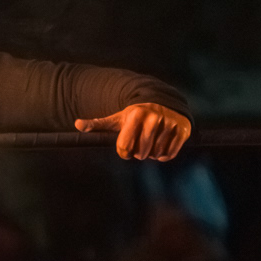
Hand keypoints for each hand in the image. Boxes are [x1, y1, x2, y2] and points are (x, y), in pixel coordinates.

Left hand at [75, 103, 190, 160]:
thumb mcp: (117, 118)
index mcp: (135, 114)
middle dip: (138, 154)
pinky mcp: (183, 129)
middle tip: (139, 146)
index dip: (124, 152)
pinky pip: (169, 154)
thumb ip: (97, 123)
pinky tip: (160, 148)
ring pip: (156, 154)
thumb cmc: (135, 116)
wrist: (163, 105)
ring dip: (151, 155)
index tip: (125, 149)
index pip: (124, 147)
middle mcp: (154, 116)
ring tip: (150, 144)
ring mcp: (170, 122)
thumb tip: (77, 124)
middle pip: (141, 153)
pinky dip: (164, 156)